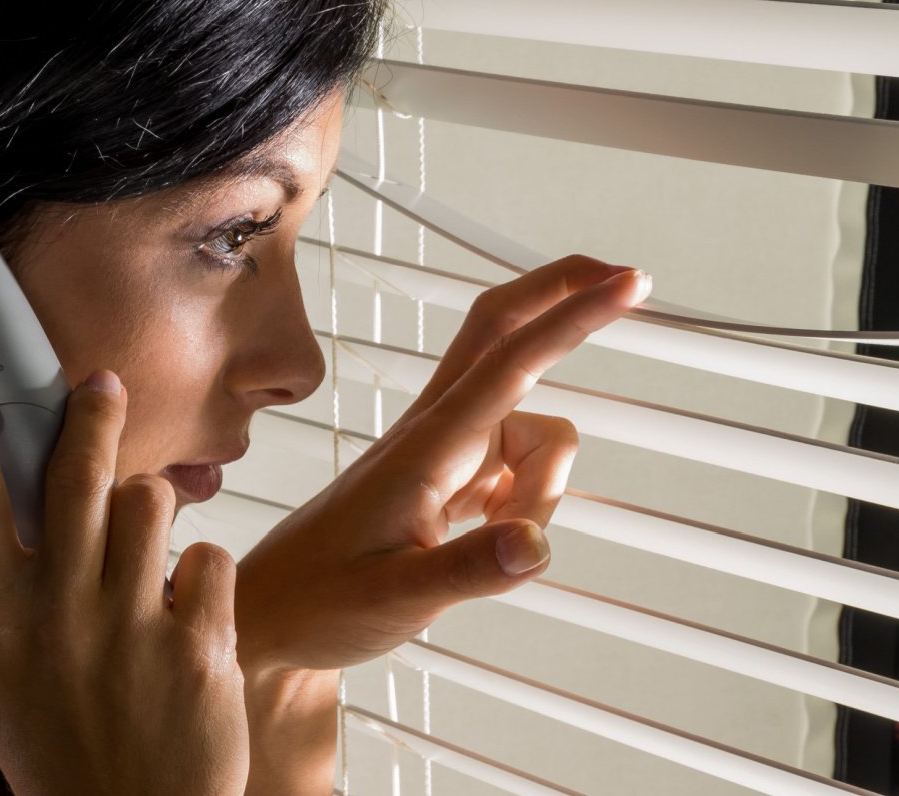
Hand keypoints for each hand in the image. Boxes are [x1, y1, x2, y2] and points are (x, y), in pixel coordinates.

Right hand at [0, 326, 248, 795]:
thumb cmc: (40, 738)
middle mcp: (57, 612)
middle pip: (75, 471)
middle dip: (90, 413)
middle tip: (100, 387)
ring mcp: (132, 627)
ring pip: (150, 502)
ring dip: (149, 511)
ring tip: (141, 554)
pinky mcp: (200, 645)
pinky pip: (207, 556)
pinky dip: (198, 575)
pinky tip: (182, 615)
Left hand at [234, 256, 651, 673]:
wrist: (271, 614)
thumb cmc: (318, 600)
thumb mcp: (396, 597)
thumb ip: (469, 570)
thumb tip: (535, 544)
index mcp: (426, 447)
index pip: (511, 363)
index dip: (573, 317)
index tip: (627, 284)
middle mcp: (436, 434)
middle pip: (505, 332)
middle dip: (563, 299)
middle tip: (627, 286)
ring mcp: (444, 454)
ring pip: (534, 430)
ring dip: (545, 484)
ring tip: (492, 547)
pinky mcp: (449, 479)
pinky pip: (519, 467)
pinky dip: (529, 499)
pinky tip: (487, 540)